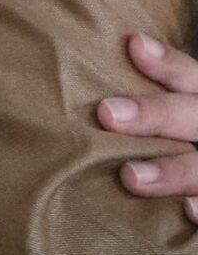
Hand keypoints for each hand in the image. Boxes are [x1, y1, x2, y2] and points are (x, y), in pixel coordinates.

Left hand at [97, 34, 197, 216]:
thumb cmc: (172, 137)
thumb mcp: (172, 111)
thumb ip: (138, 98)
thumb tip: (69, 66)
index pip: (191, 77)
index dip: (168, 62)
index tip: (133, 44)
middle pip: (194, 114)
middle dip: (155, 114)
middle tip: (107, 114)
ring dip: (171, 170)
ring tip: (130, 176)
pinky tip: (188, 210)